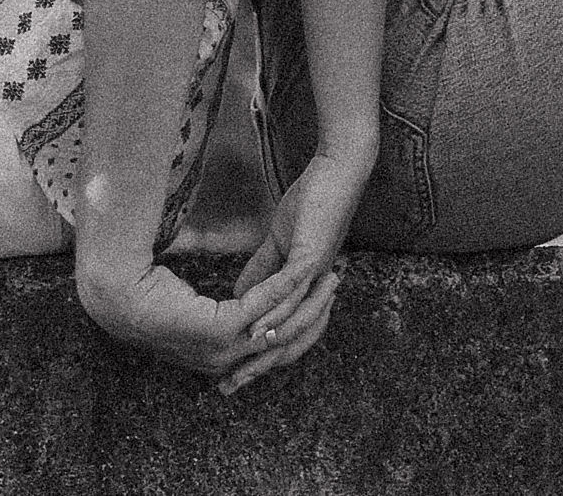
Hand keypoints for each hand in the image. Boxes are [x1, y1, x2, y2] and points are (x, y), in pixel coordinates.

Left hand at [75, 261, 329, 378]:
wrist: (116, 289)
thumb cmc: (146, 288)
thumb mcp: (191, 301)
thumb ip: (216, 304)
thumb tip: (231, 296)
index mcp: (218, 356)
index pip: (271, 345)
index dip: (298, 320)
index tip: (318, 294)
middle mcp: (224, 359)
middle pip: (285, 340)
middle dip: (315, 311)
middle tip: (336, 281)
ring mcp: (222, 348)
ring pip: (281, 324)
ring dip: (308, 297)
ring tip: (329, 273)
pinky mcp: (219, 329)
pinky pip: (263, 306)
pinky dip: (284, 286)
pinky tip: (301, 269)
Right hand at [218, 152, 369, 394]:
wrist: (335, 173)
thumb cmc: (311, 204)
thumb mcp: (278, 242)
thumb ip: (263, 269)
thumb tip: (241, 294)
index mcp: (306, 289)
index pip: (283, 333)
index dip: (256, 356)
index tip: (227, 375)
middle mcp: (314, 291)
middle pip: (289, 341)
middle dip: (257, 366)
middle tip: (229, 388)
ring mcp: (315, 275)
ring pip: (291, 322)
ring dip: (264, 346)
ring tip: (239, 365)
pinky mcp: (312, 256)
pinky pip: (291, 290)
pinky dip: (273, 309)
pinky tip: (254, 323)